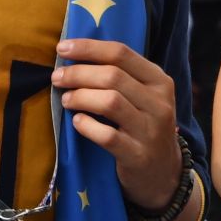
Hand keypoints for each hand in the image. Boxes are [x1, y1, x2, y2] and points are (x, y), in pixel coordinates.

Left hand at [54, 38, 183, 210]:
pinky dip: (88, 126)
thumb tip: (74, 55)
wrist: (163, 172)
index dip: (88, 48)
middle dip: (78, 73)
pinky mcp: (138, 156)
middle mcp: (159, 103)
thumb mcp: (143, 96)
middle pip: (113, 76)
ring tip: (65, 99)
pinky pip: (108, 136)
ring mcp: (151, 131)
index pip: (121, 53)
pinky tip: (77, 122)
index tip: (62, 48)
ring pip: (110, 102)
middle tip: (57, 78)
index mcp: (159, 80)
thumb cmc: (143, 125)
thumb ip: (119, 75)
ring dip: (81, 97)